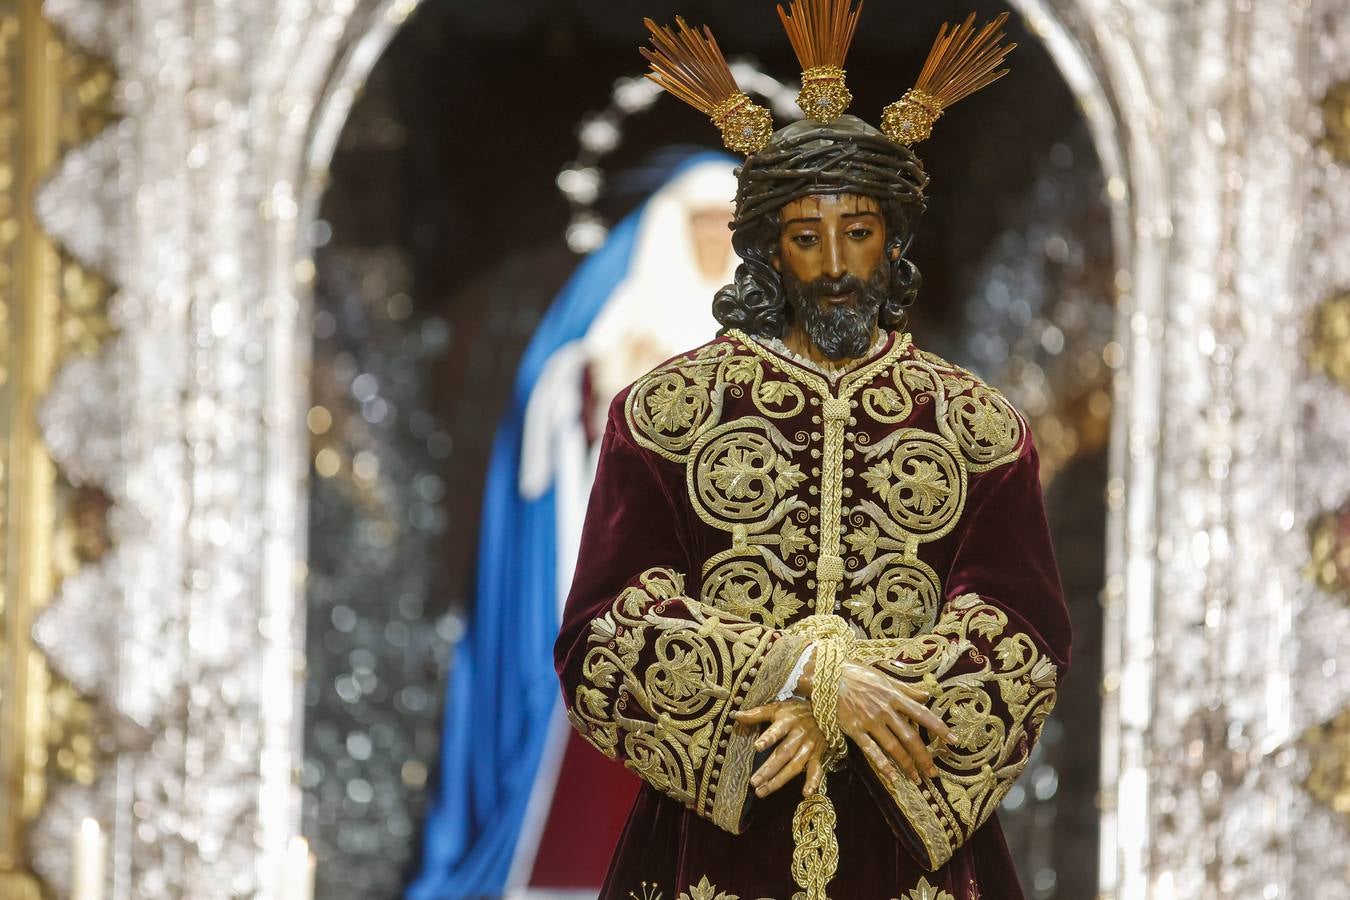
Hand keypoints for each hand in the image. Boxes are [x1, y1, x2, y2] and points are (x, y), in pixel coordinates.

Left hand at [732, 699, 826, 798]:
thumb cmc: (795, 712)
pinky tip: (806, 793)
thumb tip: (736, 716)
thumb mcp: (777, 708)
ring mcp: (809, 748)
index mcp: (788, 722)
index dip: (768, 738)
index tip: (757, 746)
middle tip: (754, 782)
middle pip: (783, 754)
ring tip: (762, 791)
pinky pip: (816, 770)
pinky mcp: (817, 757)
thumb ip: (757, 713)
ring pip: (794, 766)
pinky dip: (813, 782)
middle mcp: (799, 736)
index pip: (777, 730)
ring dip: (779, 780)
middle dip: (768, 769)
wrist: (824, 713)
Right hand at [833, 662, 951, 785]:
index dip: (938, 728)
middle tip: (933, 773)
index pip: (921, 714)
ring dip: (906, 764)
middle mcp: (884, 710)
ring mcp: (869, 721)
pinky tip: (892, 777)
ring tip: (916, 778)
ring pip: (893, 747)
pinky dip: (882, 765)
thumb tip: (927, 695)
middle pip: (910, 737)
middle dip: (923, 756)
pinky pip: (871, 750)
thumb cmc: (856, 674)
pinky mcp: (854, 729)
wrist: (827, 676)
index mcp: (893, 696)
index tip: (953, 740)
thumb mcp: (884, 677)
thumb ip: (906, 689)